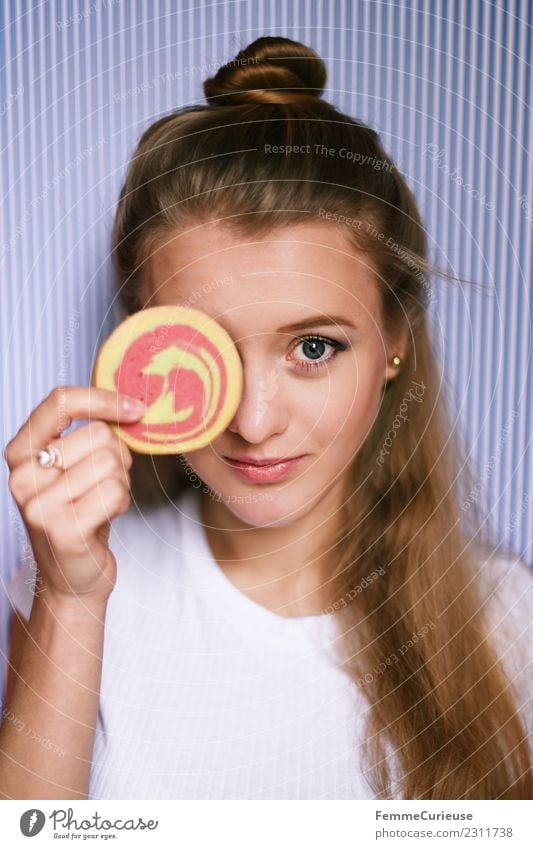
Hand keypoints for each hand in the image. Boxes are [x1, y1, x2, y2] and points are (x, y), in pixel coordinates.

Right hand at [4, 386, 145, 605]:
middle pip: (98, 435)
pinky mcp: (63, 530)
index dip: (103, 398)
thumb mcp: (73, 467)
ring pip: (111, 463)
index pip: (60, 402)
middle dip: (118, 456)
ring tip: (103, 501)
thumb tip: (132, 404)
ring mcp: (39, 505)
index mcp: (21, 451)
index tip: (134, 408)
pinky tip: (105, 517)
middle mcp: (23, 476)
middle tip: (106, 482)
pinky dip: (122, 502)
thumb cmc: (80, 514)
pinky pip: (115, 492)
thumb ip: (89, 433)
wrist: (71, 578)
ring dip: (121, 481)